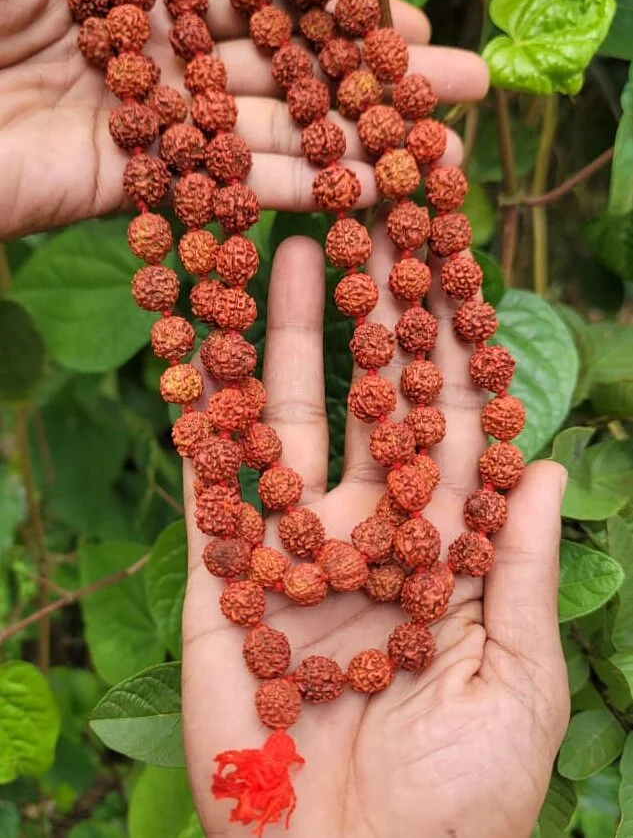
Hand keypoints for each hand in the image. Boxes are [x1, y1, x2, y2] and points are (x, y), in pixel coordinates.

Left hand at [0, 0, 487, 240]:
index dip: (323, 4)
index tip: (398, 11)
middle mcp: (149, 63)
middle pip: (278, 68)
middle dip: (369, 77)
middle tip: (460, 78)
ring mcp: (148, 133)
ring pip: (269, 132)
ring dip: (358, 137)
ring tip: (445, 140)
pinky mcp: (131, 193)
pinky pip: (226, 188)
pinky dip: (297, 190)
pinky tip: (369, 186)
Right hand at [181, 228, 569, 837]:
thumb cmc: (456, 804)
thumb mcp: (515, 687)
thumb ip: (520, 575)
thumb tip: (544, 471)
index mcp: (446, 552)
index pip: (455, 429)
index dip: (460, 352)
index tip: (461, 272)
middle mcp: (370, 534)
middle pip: (371, 404)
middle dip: (375, 318)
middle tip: (379, 225)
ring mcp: (294, 550)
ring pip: (292, 424)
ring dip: (291, 341)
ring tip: (296, 252)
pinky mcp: (222, 582)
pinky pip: (213, 489)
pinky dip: (206, 419)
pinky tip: (208, 345)